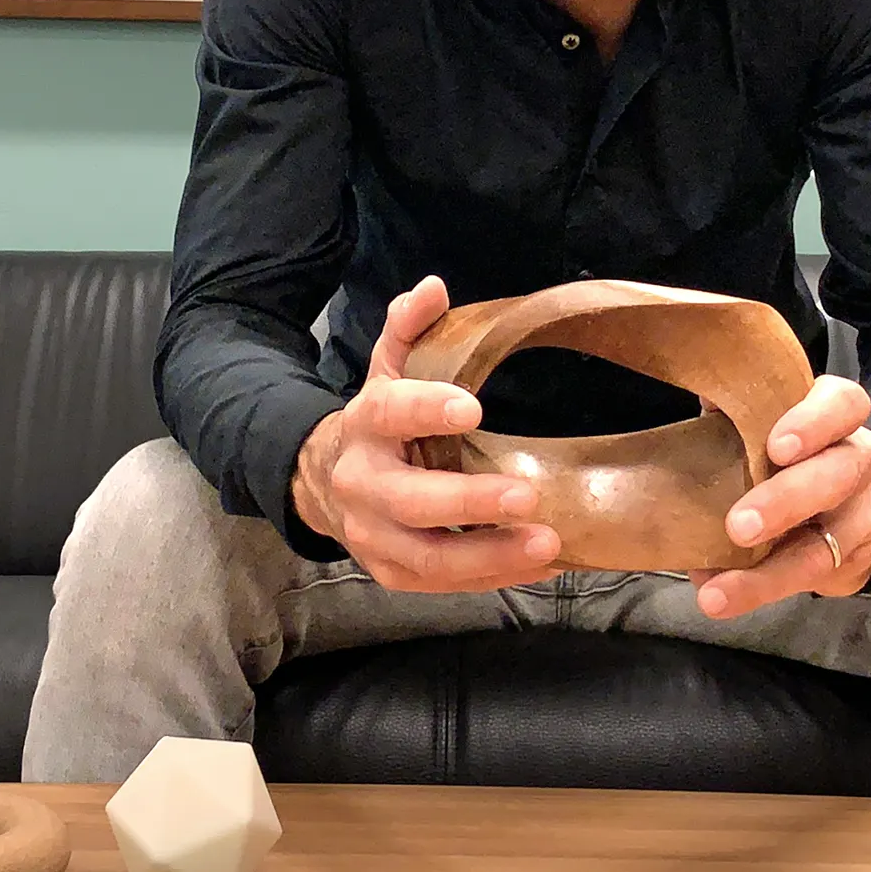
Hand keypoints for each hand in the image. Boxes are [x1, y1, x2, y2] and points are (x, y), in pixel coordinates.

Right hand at [290, 276, 561, 592]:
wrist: (323, 483)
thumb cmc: (379, 421)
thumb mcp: (387, 368)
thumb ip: (410, 328)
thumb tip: (434, 287)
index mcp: (365, 424)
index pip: (390, 413)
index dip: (427, 409)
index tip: (475, 407)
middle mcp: (362, 484)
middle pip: (410, 501)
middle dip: (469, 502)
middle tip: (528, 495)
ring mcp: (373, 535)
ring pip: (427, 557)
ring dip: (489, 555)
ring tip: (547, 544)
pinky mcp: (390, 572)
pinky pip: (441, 584)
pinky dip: (492, 578)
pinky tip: (540, 565)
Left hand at [689, 376, 870, 618]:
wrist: (838, 503)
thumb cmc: (781, 451)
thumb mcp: (763, 420)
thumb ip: (734, 407)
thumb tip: (700, 389)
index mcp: (836, 414)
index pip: (843, 404)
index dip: (814, 423)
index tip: (775, 447)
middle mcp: (860, 458)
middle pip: (840, 473)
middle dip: (789, 500)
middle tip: (738, 526)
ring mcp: (867, 511)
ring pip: (828, 544)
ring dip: (770, 572)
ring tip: (715, 592)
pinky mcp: (858, 559)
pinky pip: (816, 579)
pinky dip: (764, 590)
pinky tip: (724, 596)